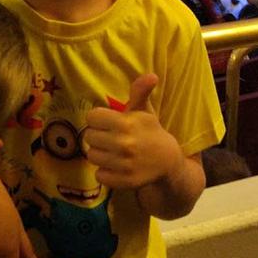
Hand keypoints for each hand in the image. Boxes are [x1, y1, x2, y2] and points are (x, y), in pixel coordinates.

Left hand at [83, 75, 181, 189]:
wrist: (168, 162)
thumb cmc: (150, 132)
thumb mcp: (144, 111)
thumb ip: (140, 92)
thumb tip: (151, 75)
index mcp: (126, 123)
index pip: (91, 117)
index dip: (98, 120)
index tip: (107, 123)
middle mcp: (124, 144)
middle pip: (89, 137)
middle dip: (98, 137)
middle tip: (110, 138)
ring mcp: (124, 164)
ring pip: (92, 157)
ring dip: (100, 154)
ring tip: (112, 152)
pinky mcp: (125, 181)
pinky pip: (99, 176)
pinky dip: (105, 172)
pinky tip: (116, 166)